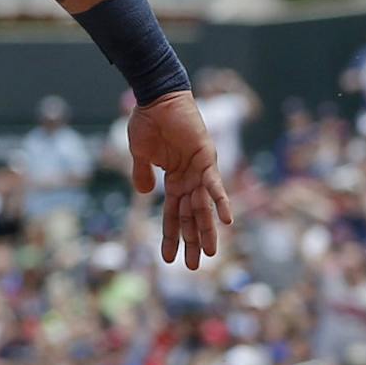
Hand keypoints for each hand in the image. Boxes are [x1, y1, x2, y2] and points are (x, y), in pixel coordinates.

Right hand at [128, 91, 233, 268]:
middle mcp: (189, 179)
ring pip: (203, 207)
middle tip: (192, 266)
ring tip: (209, 254)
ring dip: (207, 230)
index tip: (167, 259)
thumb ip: (142, 174)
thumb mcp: (139, 154)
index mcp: (173, 180)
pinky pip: (214, 185)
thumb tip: (143, 194)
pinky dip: (220, 202)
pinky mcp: (206, 159)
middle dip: (192, 241)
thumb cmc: (147, 121)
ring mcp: (199, 170)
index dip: (170, 236)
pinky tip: (226, 221)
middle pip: (190, 216)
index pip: (173, 214)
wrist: (157, 98)